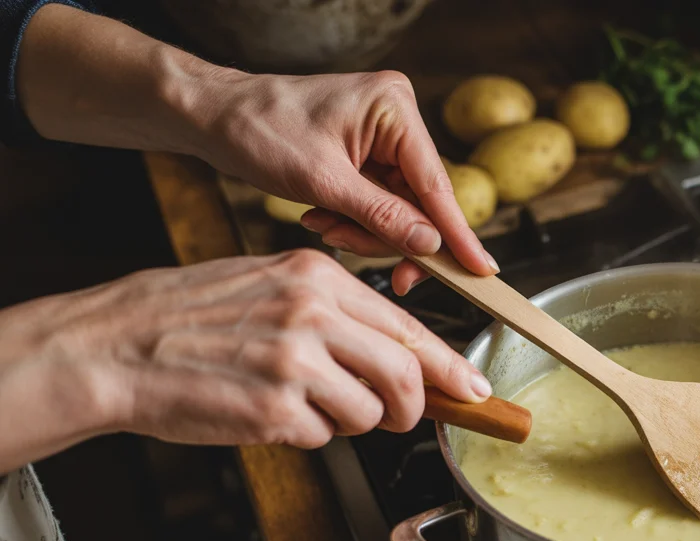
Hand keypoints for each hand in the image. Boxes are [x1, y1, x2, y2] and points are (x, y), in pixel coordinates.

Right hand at [0, 250, 489, 470]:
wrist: (114, 346)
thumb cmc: (186, 318)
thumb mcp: (267, 286)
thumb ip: (333, 314)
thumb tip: (395, 354)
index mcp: (316, 278)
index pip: (407, 327)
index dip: (449, 365)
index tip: (474, 387)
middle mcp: (313, 314)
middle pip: (406, 373)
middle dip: (414, 406)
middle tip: (401, 418)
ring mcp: (296, 363)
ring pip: (371, 412)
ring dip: (350, 423)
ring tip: (303, 405)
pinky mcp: (274, 409)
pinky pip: (324, 436)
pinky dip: (308, 434)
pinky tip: (267, 412)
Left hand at [191, 69, 496, 294]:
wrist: (214, 116)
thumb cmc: (258, 130)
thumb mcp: (320, 180)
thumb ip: (380, 215)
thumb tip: (429, 245)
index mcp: (394, 108)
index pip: (437, 184)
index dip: (457, 234)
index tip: (481, 271)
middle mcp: (397, 120)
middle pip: (420, 203)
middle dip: (386, 233)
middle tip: (347, 245)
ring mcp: (385, 139)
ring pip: (399, 212)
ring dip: (363, 231)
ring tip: (321, 224)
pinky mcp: (370, 157)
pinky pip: (379, 206)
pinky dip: (354, 222)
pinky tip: (322, 217)